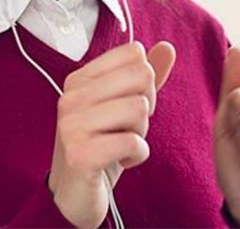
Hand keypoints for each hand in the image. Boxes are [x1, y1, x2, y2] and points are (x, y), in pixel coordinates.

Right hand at [49, 40, 175, 228]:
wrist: (74, 192)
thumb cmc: (98, 146)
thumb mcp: (121, 107)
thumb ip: (143, 76)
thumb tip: (167, 47)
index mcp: (79, 79)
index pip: (133, 55)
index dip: (143, 81)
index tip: (126, 103)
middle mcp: (72, 97)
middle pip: (141, 78)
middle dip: (145, 107)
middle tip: (125, 126)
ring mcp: (73, 124)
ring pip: (139, 109)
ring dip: (140, 133)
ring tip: (119, 143)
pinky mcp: (81, 153)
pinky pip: (134, 142)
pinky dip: (137, 154)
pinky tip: (120, 159)